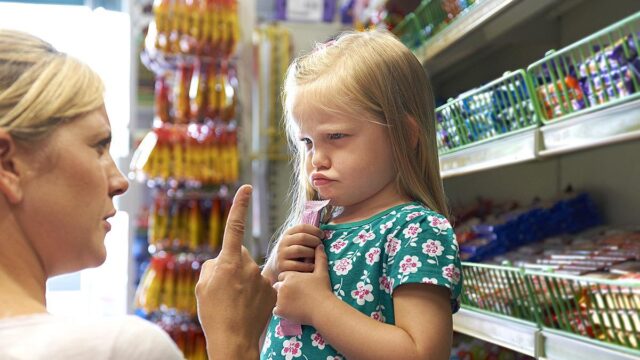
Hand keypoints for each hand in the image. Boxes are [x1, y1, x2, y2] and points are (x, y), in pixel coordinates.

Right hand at [195, 185, 275, 357]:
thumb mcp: (203, 286)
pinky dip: (254, 293)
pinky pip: (261, 284)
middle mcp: (248, 265)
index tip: (246, 187)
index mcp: (228, 261)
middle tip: (224, 289)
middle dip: (232, 265)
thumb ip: (212, 266)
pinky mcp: (272, 290)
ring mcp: (262, 278)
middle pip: (239, 255)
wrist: (234, 339)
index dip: (240, 205)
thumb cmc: (213, 313)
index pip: (235, 226)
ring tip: (235, 302)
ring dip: (243, 282)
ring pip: (250, 272)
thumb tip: (222, 261)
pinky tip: (247, 307)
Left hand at [273, 245, 334, 324]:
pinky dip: (282, 311)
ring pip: (276, 298)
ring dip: (282, 301)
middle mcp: (282, 286)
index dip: (290, 281)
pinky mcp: (280, 310)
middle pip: (278, 287)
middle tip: (295, 296)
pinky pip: (276, 310)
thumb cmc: (323, 290)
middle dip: (284, 290)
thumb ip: (319, 258)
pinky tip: (291, 311)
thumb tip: (320, 245)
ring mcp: (280, 299)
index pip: (283, 276)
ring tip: (294, 304)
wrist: (323, 309)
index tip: (297, 286)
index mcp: (290, 276)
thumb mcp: (322, 272)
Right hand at [275, 224, 323, 275]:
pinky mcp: (282, 266)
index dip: (315, 230)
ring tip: (317, 257)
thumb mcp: (297, 242)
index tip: (322, 236)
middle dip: (315, 241)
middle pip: (302, 237)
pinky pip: (297, 265)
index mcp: (288, 233)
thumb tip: (323, 233)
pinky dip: (308, 266)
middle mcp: (283, 242)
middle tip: (321, 246)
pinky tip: (313, 267)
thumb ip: (307, 236)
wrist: (279, 267)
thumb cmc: (295, 254)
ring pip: (299, 250)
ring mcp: (281, 254)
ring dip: (312, 253)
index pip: (302, 227)